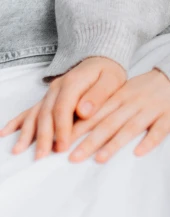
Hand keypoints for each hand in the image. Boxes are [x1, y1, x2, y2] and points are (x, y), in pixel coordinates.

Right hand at [0, 56, 126, 158]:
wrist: (100, 60)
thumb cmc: (108, 73)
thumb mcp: (111, 80)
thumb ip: (98, 95)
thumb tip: (83, 111)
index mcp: (73, 82)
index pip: (63, 108)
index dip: (61, 128)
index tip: (62, 147)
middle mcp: (57, 87)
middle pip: (46, 113)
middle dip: (42, 136)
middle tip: (41, 157)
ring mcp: (50, 93)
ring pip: (35, 113)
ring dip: (26, 133)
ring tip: (18, 151)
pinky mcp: (47, 98)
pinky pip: (29, 110)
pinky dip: (17, 122)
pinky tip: (5, 133)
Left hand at [65, 69, 169, 163]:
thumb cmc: (148, 87)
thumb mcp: (126, 90)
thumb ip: (107, 104)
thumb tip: (80, 120)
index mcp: (121, 95)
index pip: (97, 112)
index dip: (79, 128)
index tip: (62, 142)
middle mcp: (134, 102)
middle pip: (110, 122)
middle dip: (90, 141)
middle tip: (73, 157)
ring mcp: (152, 109)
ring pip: (131, 127)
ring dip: (115, 144)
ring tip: (100, 159)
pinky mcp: (169, 117)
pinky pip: (158, 130)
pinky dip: (149, 141)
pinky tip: (139, 152)